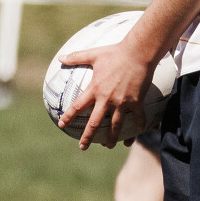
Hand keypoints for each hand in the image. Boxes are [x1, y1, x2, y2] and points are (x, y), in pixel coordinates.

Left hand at [60, 36, 156, 150]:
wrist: (138, 52)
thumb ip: (76, 57)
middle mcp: (107, 99)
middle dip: (87, 137)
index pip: (77, 106)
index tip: (61, 125)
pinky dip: (138, 126)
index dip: (68, 116)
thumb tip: (61, 58)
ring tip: (109, 146)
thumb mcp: (93, 54)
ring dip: (112, 138)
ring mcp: (122, 102)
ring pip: (116, 125)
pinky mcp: (136, 101)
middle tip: (82, 147)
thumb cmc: (115, 52)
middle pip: (95, 123)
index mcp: (95, 89)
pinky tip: (138, 132)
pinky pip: (138, 117)